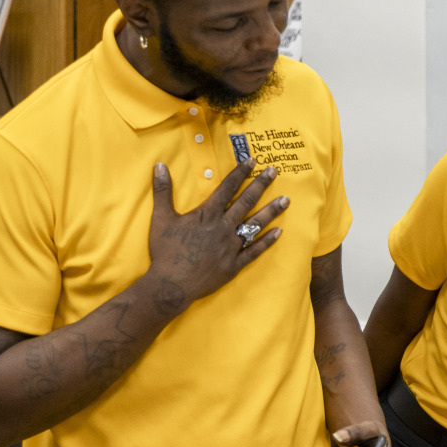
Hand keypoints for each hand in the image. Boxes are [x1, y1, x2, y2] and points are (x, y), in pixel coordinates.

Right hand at [146, 158, 288, 308]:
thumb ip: (162, 191)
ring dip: (271, 211)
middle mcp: (223, 227)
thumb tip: (159, 165)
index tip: (252, 161)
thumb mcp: (161, 218)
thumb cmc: (165, 251)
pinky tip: (279, 232)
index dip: (240, 173)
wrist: (171, 284)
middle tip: (274, 171)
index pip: (227, 188)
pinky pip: (255, 250)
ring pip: (255, 224)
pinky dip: (267, 241)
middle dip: (261, 185)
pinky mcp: (235, 264)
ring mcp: (231, 246)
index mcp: (207, 215)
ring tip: (286, 199)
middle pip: (246, 202)